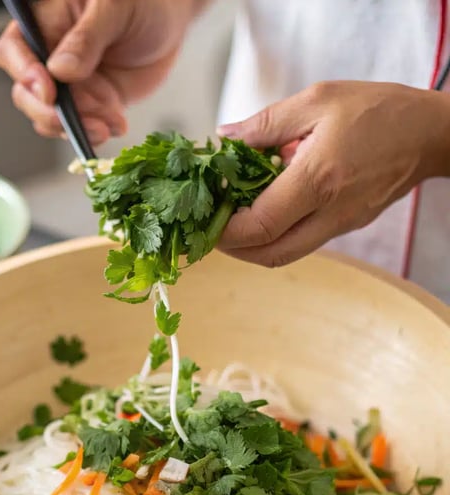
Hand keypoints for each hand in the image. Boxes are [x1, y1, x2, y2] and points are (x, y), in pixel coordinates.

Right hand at [0, 0, 202, 143]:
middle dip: (50, 114)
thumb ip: (87, 38)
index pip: (14, 50)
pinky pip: (81, 128)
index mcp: (45, 24)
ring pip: (52, 119)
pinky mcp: (90, 106)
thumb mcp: (114, 9)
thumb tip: (60, 70)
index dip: (24, 73)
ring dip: (78, 128)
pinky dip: (97, 132)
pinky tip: (117, 123)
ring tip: (110, 120)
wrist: (169, 24)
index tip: (49, 92)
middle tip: (76, 121)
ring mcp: (69, 86)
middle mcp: (50, 58)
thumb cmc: (140, 3)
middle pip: (27, 94)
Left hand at [217, 81, 449, 266]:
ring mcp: (340, 226)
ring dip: (252, 248)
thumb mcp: (317, 100)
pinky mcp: (345, 228)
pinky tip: (262, 215)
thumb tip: (223, 139)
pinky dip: (274, 238)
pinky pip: (302, 244)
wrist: (428, 134)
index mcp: (319, 179)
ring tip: (231, 223)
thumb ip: (265, 124)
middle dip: (233, 250)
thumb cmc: (376, 110)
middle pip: (270, 255)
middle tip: (211, 229)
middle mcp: (330, 212)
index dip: (226, 231)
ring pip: (285, 255)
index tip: (205, 216)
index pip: (260, 225)